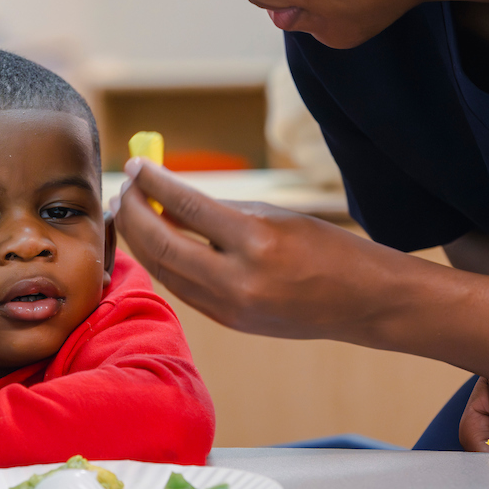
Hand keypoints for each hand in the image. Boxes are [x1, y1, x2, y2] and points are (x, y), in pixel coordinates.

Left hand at [113, 158, 373, 337]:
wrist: (365, 303)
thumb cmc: (326, 248)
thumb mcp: (275, 216)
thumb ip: (221, 210)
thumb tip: (169, 198)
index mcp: (257, 243)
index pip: (187, 207)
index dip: (154, 183)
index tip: (137, 166)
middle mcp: (239, 280)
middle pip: (162, 246)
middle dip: (134, 215)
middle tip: (124, 190)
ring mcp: (231, 308)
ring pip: (166, 272)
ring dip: (140, 241)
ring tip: (130, 213)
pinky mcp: (230, 322)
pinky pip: (183, 288)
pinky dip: (162, 263)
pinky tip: (154, 242)